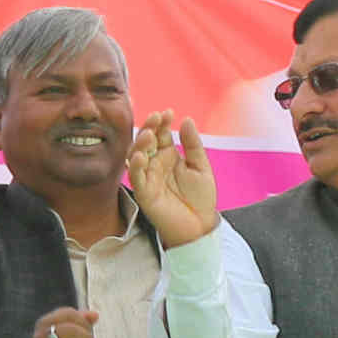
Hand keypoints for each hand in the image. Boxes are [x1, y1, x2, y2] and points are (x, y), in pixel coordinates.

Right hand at [126, 112, 220, 243]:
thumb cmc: (200, 197)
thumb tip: (187, 120)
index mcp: (168, 156)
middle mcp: (155, 164)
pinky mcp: (144, 192)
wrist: (200, 224)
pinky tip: (139, 156)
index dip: (162, 123)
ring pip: (136, 156)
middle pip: (146, 141)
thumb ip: (193, 144)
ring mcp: (148, 177)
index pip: (161, 134)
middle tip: (156, 118)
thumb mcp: (201, 167)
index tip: (168, 113)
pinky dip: (136, 166)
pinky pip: (136, 177)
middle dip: (149, 128)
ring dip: (140, 144)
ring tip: (149, 135)